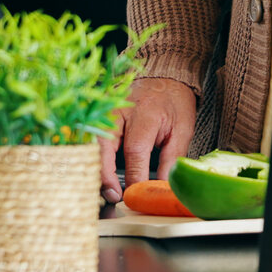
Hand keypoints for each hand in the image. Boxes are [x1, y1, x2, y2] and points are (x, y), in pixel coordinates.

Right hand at [98, 77, 196, 203]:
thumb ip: (172, 158)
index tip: (137, 195)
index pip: (135, 150)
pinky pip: (89, 141)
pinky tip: (97, 175)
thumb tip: (163, 186)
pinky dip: (91, 160)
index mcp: (145, 114)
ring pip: (91, 144)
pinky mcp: (97, 117)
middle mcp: (119, 112)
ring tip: (105, 190)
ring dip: (94, 169)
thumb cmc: (173, 103)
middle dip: (105, 175)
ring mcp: (104, 113)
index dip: (135, 176)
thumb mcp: (183, 128)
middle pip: (103, 146)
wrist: (163, 75)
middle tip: (114, 196)